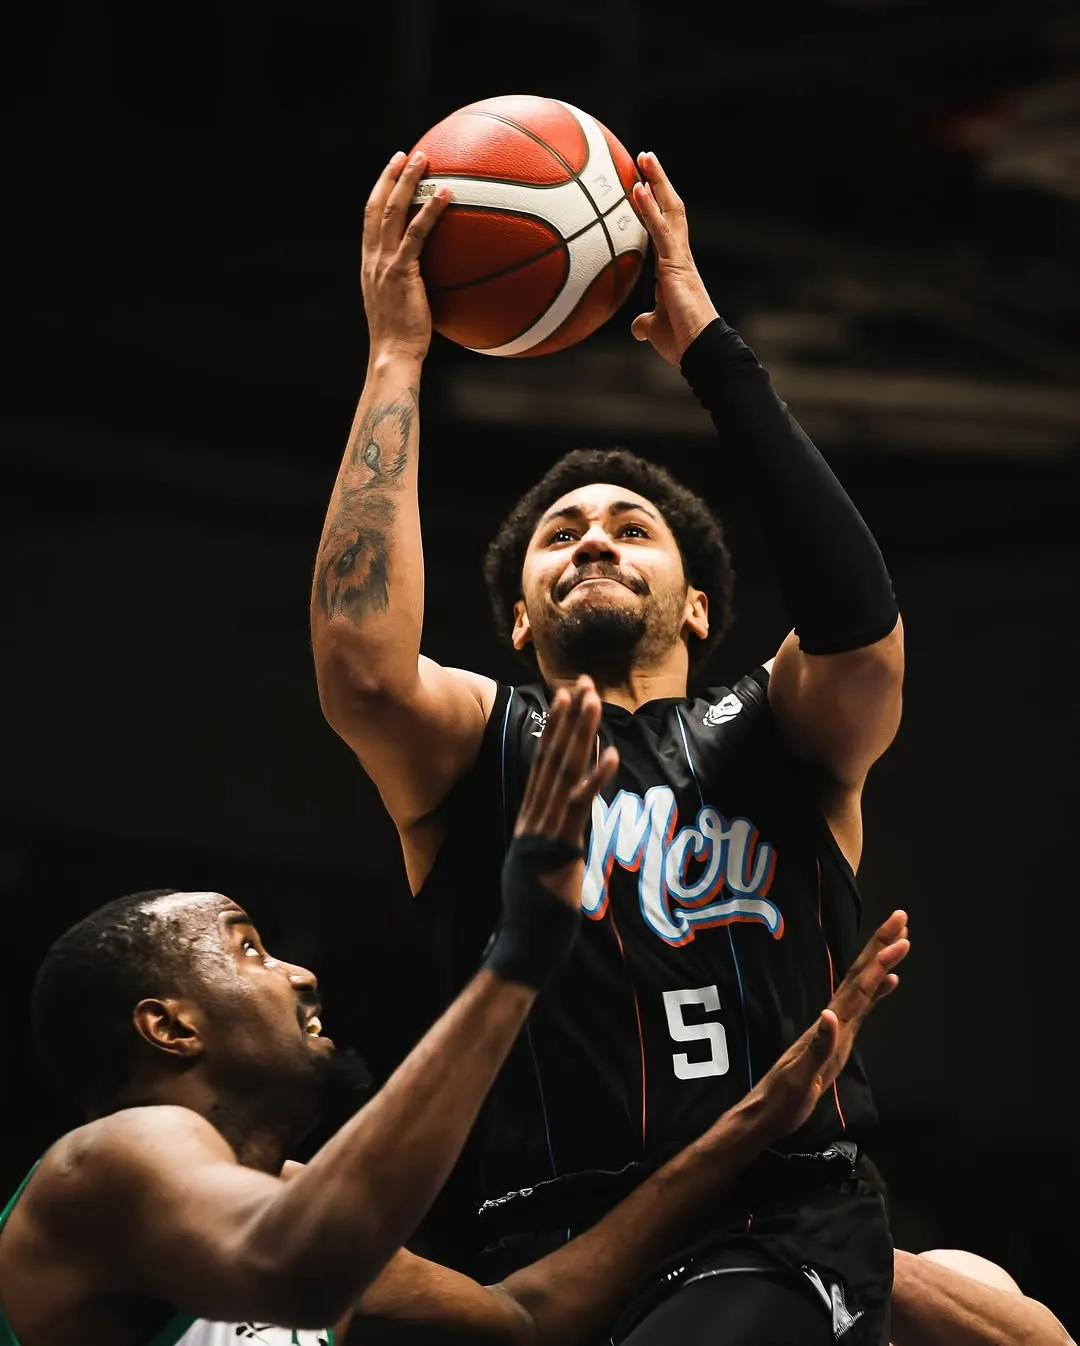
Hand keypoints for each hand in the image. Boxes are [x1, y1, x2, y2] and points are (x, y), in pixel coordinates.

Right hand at [362, 150, 450, 362]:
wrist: (393, 356)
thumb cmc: (403, 340)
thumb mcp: (402, 306)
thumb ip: (411, 286)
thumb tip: (435, 281)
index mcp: (370, 265)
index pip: (370, 220)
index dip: (378, 193)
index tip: (391, 173)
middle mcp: (372, 260)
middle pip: (376, 206)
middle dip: (390, 177)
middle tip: (406, 155)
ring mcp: (384, 264)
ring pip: (392, 211)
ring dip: (408, 181)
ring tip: (424, 159)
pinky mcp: (400, 273)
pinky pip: (417, 235)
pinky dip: (431, 211)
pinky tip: (447, 194)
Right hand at [512, 677, 618, 908]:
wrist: (521, 947)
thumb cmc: (534, 916)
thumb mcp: (540, 868)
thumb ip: (553, 842)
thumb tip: (568, 826)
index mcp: (529, 821)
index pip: (542, 764)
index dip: (554, 729)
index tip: (565, 698)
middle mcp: (533, 818)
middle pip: (551, 758)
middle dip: (569, 718)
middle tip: (582, 682)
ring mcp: (544, 831)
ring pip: (563, 772)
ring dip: (580, 734)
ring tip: (593, 700)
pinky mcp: (559, 848)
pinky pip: (579, 807)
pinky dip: (594, 778)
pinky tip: (611, 754)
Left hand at [629, 151, 719, 364]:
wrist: (699, 350)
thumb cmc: (681, 342)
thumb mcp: (655, 329)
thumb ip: (646, 322)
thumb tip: (637, 327)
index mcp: (673, 267)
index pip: (663, 227)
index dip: (653, 205)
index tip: (641, 184)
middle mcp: (679, 256)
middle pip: (671, 209)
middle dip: (658, 181)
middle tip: (644, 157)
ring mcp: (680, 258)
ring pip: (670, 210)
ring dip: (657, 181)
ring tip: (644, 157)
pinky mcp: (677, 264)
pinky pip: (661, 230)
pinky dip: (649, 209)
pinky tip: (637, 189)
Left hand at [746, 909, 910, 1139]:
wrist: (768, 1112)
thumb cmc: (784, 1099)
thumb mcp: (801, 1078)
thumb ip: (818, 1048)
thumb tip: (831, 1015)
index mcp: (831, 1027)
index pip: (859, 987)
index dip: (880, 962)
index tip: (900, 938)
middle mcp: (835, 1021)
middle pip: (860, 976)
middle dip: (880, 947)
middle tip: (902, 919)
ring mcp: (836, 1030)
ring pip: (862, 987)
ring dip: (881, 963)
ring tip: (901, 941)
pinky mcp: (837, 1041)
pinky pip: (862, 1008)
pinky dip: (876, 991)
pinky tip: (887, 983)